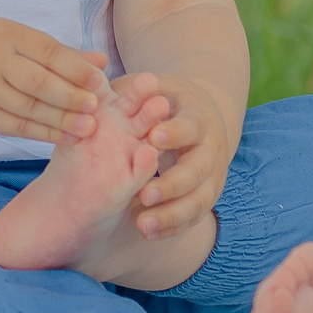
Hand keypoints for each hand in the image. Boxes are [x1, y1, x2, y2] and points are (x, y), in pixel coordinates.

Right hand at [0, 19, 109, 144]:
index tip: (98, 81)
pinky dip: (43, 133)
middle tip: (96, 107)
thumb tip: (101, 61)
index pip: (45, 51)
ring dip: (61, 120)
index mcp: (6, 35)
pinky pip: (15, 127)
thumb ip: (58, 52)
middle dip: (69, 96)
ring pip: (27, 108)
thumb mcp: (15, 39)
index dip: (74, 68)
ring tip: (89, 127)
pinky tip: (66, 136)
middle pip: (36, 82)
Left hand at [118, 72, 236, 239]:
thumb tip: (99, 79)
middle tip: (144, 194)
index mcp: (197, 118)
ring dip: (172, 214)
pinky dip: (173, 227)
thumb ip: (131, 91)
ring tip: (143, 225)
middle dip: (173, 183)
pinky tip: (149, 234)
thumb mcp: (152, 91)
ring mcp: (213, 176)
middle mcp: (210, 149)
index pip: (190, 126)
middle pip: (198, 169)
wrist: (200, 119)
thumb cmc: (164, 103)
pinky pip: (194, 216)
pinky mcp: (207, 195)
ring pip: (199, 199)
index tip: (152, 136)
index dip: (174, 133)